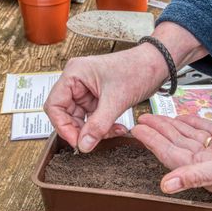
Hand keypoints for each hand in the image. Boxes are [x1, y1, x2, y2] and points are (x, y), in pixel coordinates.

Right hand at [44, 22, 206, 151]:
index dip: (62, 126)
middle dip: (82, 130)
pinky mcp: (98, 97)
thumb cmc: (137, 70)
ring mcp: (88, 90)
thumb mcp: (116, 100)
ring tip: (114, 131)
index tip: (77, 142)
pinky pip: (94, 117)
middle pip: (67, 114)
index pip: (54, 105)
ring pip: (82, 118)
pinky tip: (118, 128)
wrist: (157, 65)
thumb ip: (98, 125)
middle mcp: (77, 81)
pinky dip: (104, 125)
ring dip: (96, 129)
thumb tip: (83, 145)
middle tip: (94, 141)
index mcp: (74, 74)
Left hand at [131, 114, 211, 192]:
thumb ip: (195, 176)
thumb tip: (165, 186)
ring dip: (172, 125)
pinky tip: (182, 117)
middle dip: (159, 130)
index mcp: (205, 170)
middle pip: (177, 143)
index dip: (153, 142)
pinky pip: (207, 129)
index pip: (171, 154)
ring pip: (189, 135)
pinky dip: (194, 122)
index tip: (138, 131)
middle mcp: (209, 161)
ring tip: (157, 116)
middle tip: (142, 118)